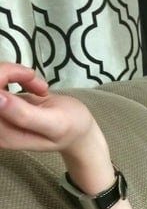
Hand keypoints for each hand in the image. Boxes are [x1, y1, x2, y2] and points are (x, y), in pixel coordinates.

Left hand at [0, 62, 111, 189]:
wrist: (77, 129)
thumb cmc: (71, 128)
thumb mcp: (55, 124)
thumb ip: (25, 116)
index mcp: (6, 134)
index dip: (3, 78)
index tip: (30, 77)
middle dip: (8, 73)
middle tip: (34, 77)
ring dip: (13, 74)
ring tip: (38, 85)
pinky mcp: (1, 104)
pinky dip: (14, 75)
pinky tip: (30, 83)